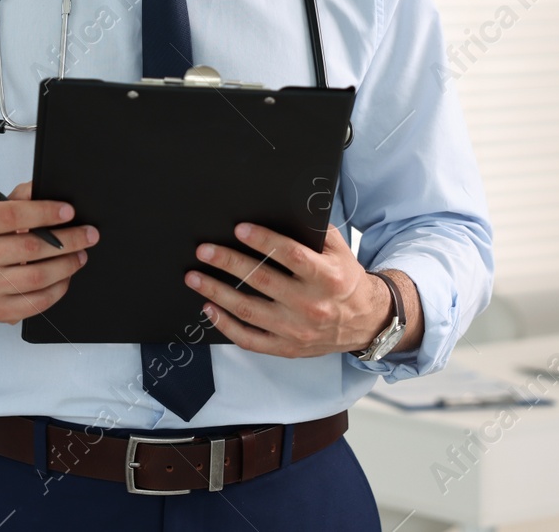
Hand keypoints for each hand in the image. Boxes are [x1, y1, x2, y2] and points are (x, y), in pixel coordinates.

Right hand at [0, 181, 97, 324]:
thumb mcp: (0, 210)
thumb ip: (22, 196)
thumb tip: (44, 186)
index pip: (12, 215)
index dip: (45, 212)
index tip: (69, 211)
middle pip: (30, 247)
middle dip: (68, 240)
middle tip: (88, 235)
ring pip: (37, 277)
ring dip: (67, 265)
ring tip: (80, 255)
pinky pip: (36, 303)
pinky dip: (58, 289)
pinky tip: (66, 277)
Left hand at [185, 222, 392, 357]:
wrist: (365, 321)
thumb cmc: (344, 279)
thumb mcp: (339, 250)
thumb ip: (314, 231)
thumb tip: (280, 210)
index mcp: (326, 277)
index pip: (291, 256)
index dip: (264, 241)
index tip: (239, 229)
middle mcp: (311, 305)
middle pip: (262, 281)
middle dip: (228, 263)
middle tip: (204, 250)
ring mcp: (297, 330)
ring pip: (249, 310)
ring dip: (216, 292)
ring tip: (194, 277)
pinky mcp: (287, 347)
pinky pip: (250, 339)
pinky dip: (225, 325)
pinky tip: (208, 308)